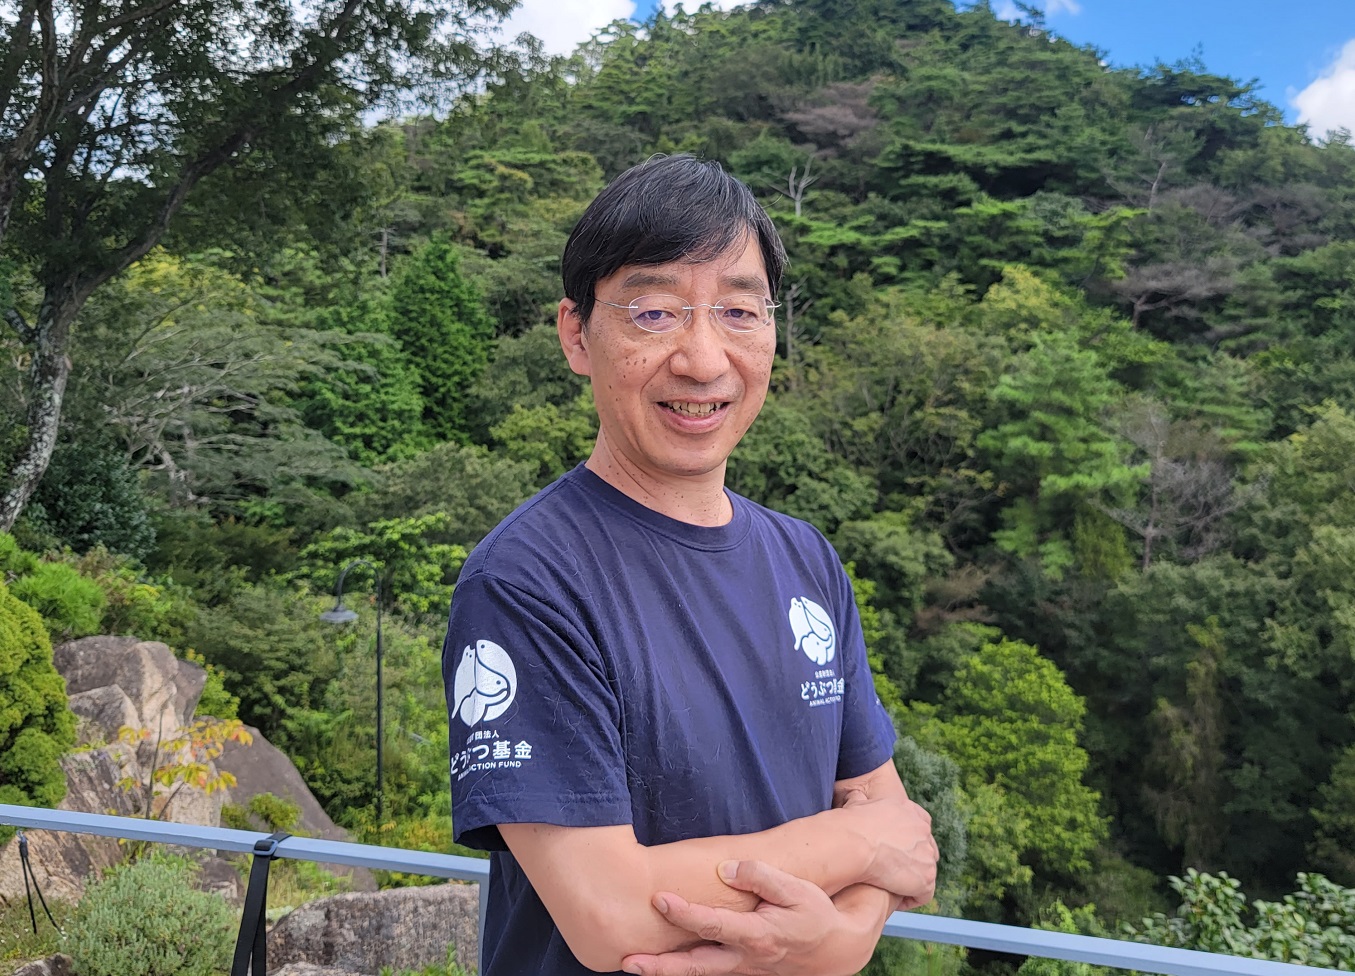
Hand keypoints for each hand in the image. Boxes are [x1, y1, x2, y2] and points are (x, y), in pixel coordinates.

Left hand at [620, 860, 877, 975]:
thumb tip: (727, 868)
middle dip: (661, 966)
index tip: (660, 899)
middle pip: (695, 966)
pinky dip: (681, 969)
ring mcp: (741, 969)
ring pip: (697, 974)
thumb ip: (761, 876)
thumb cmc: (813, 914)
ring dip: (665, 971)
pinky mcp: (739, 970)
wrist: (833, 950)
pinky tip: (658, 961)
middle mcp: (744, 958)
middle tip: (628, 961)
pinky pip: (705, 972)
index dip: (685, 913)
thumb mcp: (796, 890)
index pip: (713, 926)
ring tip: (631, 964)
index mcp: (757, 936)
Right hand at [836, 786, 937, 909]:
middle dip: (913, 862)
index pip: (920, 826)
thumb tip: (853, 793)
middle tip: (892, 872)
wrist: (855, 843)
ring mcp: (927, 854)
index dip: (909, 841)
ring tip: (890, 888)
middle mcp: (923, 829)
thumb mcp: (859, 803)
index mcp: (909, 810)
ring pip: (925, 872)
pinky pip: (924, 894)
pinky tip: (893, 898)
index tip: (894, 852)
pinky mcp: (926, 877)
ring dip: (910, 880)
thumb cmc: (850, 825)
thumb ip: (864, 802)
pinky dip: (910, 898)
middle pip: (926, 850)